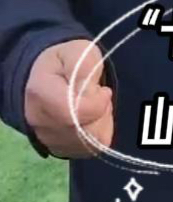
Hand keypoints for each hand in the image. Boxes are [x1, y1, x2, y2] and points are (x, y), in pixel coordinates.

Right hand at [24, 39, 113, 158]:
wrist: (45, 78)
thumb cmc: (64, 62)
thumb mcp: (77, 50)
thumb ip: (84, 67)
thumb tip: (90, 92)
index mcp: (40, 91)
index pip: (71, 112)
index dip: (96, 104)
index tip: (104, 90)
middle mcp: (39, 121)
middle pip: (83, 130)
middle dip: (101, 111)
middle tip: (98, 95)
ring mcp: (48, 139)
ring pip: (90, 143)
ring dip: (102, 121)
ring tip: (95, 105)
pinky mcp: (60, 150)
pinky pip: (91, 150)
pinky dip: (99, 133)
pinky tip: (93, 117)